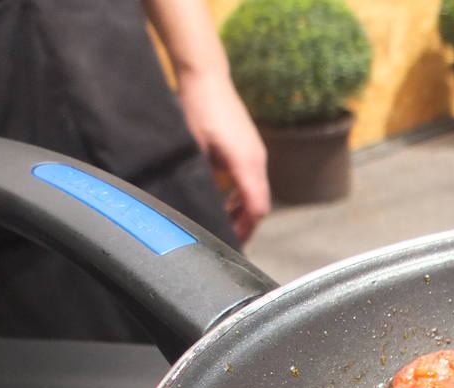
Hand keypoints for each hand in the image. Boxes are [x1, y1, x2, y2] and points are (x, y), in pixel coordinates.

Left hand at [179, 70, 271, 242]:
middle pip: (259, 203)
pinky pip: (251, 179)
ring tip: (223, 222)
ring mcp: (256, 153)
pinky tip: (223, 197)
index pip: (257, 208)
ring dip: (241, 209)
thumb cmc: (198, 109)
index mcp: (247, 164)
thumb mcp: (194, 149)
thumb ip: (202, 179)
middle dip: (244, 224)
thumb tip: (199, 206)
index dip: (247, 230)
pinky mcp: (250, 146)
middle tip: (225, 239)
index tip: (233, 245)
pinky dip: (241, 194)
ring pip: (256, 192)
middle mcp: (258, 161)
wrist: (206, 75)